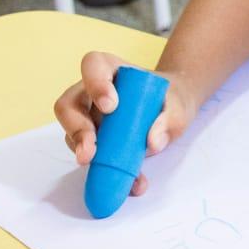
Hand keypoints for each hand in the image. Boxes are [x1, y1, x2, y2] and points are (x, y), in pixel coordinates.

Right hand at [51, 51, 194, 197]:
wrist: (172, 112)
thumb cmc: (171, 99)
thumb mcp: (180, 105)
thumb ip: (171, 118)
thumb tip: (153, 142)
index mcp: (111, 69)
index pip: (92, 65)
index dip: (95, 84)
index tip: (110, 106)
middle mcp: (91, 92)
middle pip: (69, 105)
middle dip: (77, 131)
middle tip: (90, 153)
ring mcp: (89, 117)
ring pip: (73, 135)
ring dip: (87, 155)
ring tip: (108, 172)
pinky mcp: (94, 141)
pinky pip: (92, 156)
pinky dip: (107, 171)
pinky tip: (131, 183)